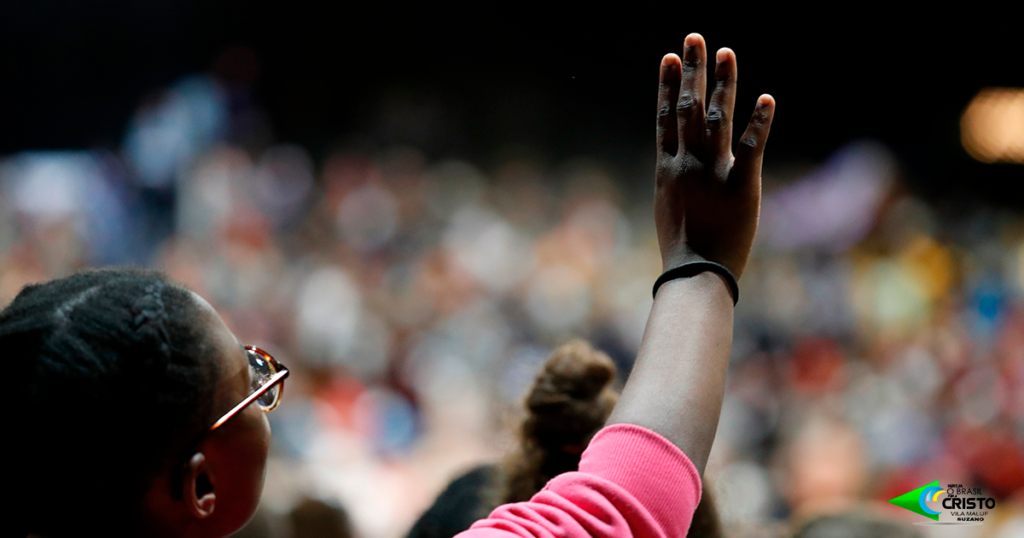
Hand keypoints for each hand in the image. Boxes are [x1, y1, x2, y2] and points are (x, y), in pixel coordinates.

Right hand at [654, 33, 774, 277]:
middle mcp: (687, 164)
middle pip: (687, 108)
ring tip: (725, 52)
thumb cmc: (682, 251)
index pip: (664, 118)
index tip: (668, 57)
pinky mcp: (742, 186)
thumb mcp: (669, 209)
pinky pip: (752, 148)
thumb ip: (675, 182)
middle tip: (694, 38)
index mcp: (667, 169)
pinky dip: (759, 121)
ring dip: (722, 84)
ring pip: (716, 119)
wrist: (694, 275)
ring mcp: (712, 173)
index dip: (666, 85)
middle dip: (692, 71)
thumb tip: (676, 167)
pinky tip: (766, 97)